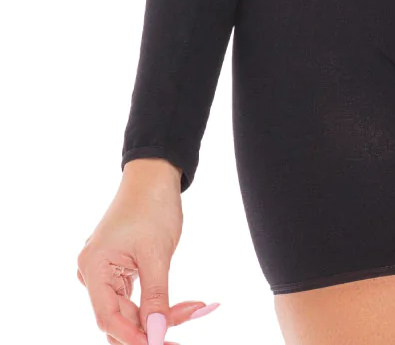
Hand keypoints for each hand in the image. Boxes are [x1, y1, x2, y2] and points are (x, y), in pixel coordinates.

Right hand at [77, 159, 218, 344]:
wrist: (155, 174)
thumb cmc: (153, 206)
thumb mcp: (157, 253)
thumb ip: (156, 296)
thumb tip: (155, 333)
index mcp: (94, 267)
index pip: (108, 317)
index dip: (133, 336)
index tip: (160, 342)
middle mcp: (92, 273)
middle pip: (119, 317)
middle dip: (151, 327)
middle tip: (182, 334)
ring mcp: (104, 272)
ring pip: (129, 309)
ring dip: (158, 316)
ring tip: (193, 311)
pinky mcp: (118, 269)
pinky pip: (134, 297)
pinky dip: (156, 303)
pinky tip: (184, 306)